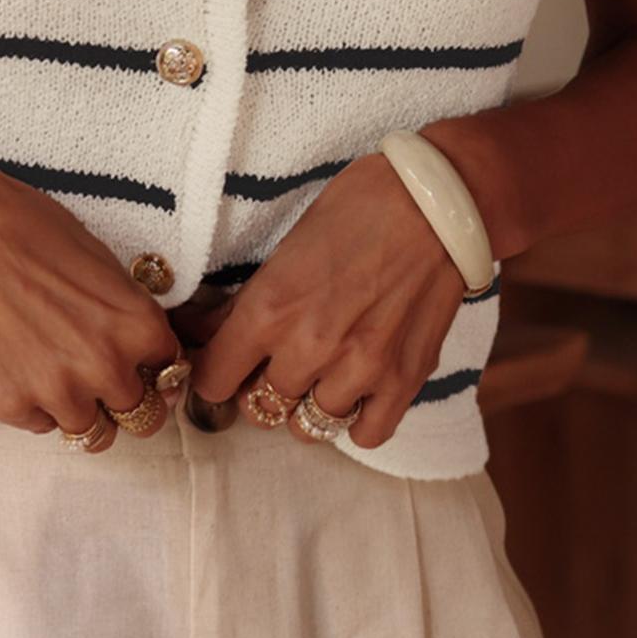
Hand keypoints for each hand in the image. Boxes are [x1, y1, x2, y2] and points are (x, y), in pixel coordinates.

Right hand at [0, 144, 184, 438]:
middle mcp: (105, 367)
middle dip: (120, 396)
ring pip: (87, 430)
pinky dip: (31, 403)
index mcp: (137, 327)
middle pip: (139, 416)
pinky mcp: (7, 403)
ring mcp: (55, 391)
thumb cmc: (28, 231)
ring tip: (48, 366)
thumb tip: (145, 351)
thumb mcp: (103, 265)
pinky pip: (37, 424)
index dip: (154, 369)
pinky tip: (14, 362)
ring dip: (75, 406)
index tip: (140, 368)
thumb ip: (128, 316)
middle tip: (94, 374)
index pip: (172, 374)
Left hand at [185, 151, 468, 448]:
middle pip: (259, 408)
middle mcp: (311, 346)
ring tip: (319, 373)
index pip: (213, 381)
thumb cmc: (357, 209)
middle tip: (276, 363)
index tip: (225, 365)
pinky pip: (367, 434)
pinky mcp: (405, 379)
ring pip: (307, 427)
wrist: (437, 203)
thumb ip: (244, 303)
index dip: (214, 374)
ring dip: (307, 404)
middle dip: (261, 387)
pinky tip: (357, 391)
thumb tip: (199, 331)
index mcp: (270, 308)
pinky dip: (356, 420)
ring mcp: (361, 368)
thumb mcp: (285, 249)